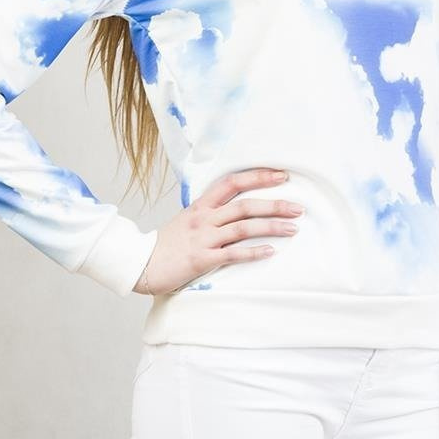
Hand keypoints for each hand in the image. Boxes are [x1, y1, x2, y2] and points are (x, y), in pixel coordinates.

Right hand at [132, 167, 303, 295]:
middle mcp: (204, 218)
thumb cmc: (167, 244)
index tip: (281, 175)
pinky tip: (270, 251)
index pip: (232, 182)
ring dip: (271, 227)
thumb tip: (235, 206)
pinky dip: (253, 252)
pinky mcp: (202, 259)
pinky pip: (232, 254)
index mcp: (201, 206)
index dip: (257, 176)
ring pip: (243, 227)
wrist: (141, 263)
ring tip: (293, 229)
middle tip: (298, 207)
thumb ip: (209, 212)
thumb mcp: (187, 220)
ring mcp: (203, 238)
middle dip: (274, 204)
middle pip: (244, 205)